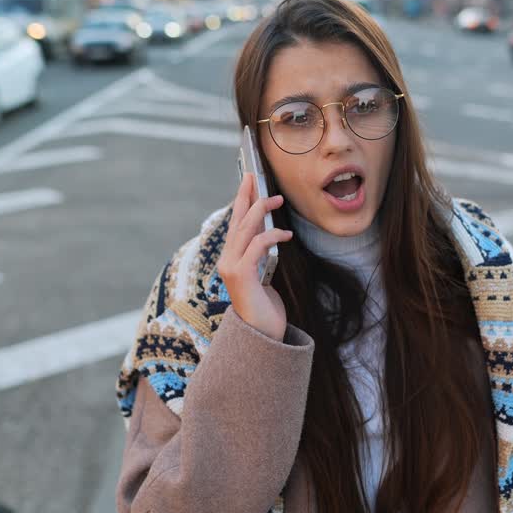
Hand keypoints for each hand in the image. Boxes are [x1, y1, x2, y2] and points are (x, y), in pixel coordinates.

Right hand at [217, 173, 292, 341]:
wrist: (261, 335)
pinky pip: (257, 245)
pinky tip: (286, 234)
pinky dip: (272, 235)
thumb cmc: (265, 307)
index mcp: (231, 259)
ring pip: (245, 229)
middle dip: (245, 196)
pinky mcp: (242, 275)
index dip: (240, 200)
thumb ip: (260, 255)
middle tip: (254, 176)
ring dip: (261, 210)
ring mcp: (231, 267)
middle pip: (236, 220)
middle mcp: (226, 261)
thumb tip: (269, 231)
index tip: (247, 180)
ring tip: (277, 200)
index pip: (235, 223)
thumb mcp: (263, 275)